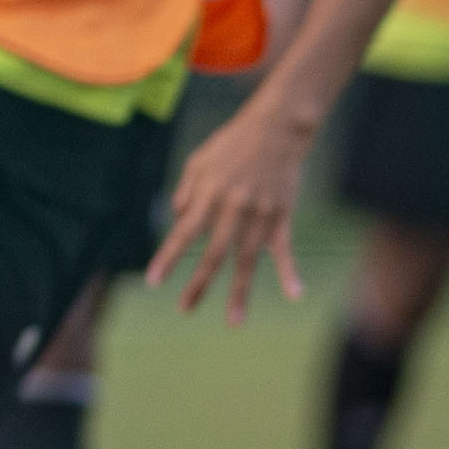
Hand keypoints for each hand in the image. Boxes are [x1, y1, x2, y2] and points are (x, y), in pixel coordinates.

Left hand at [147, 97, 310, 321]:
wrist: (278, 127)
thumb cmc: (233, 143)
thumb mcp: (199, 160)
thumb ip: (186, 192)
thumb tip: (178, 222)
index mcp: (209, 195)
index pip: (183, 233)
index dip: (168, 259)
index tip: (153, 282)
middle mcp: (234, 208)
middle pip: (214, 254)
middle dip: (198, 285)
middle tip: (183, 311)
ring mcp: (261, 214)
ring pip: (248, 260)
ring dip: (239, 292)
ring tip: (233, 321)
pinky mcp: (282, 216)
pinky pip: (286, 249)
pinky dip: (290, 272)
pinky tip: (295, 295)